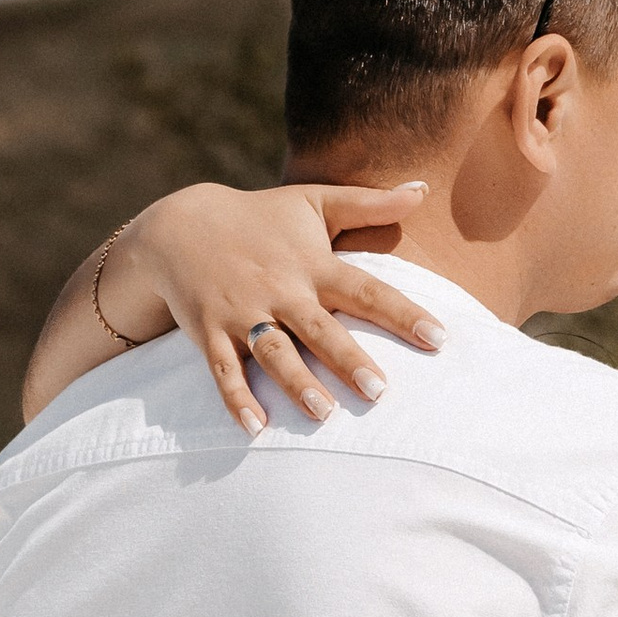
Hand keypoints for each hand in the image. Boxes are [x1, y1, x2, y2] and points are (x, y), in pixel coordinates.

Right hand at [113, 180, 446, 433]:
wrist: (179, 226)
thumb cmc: (261, 218)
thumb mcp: (313, 201)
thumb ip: (369, 202)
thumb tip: (423, 189)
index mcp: (312, 264)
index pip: (366, 290)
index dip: (403, 313)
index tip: (438, 338)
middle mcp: (280, 290)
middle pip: (320, 329)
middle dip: (348, 360)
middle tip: (378, 391)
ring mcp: (242, 313)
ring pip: (273, 353)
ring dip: (296, 383)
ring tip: (323, 413)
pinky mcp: (209, 333)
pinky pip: (223, 371)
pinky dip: (236, 399)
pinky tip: (255, 427)